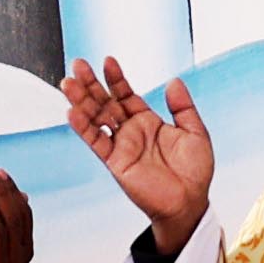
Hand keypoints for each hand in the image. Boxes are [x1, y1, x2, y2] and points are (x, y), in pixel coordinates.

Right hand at [62, 60, 216, 247]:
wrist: (190, 201)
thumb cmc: (194, 172)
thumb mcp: (195, 131)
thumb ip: (182, 107)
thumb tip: (174, 81)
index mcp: (147, 122)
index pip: (126, 95)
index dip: (116, 78)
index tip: (108, 61)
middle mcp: (131, 132)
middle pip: (105, 102)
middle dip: (91, 84)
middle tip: (78, 65)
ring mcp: (121, 146)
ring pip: (96, 119)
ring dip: (81, 101)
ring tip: (68, 83)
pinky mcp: (116, 162)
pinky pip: (96, 142)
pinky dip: (84, 128)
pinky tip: (72, 112)